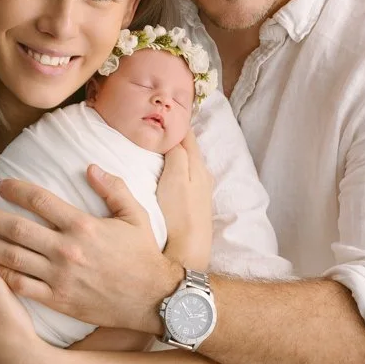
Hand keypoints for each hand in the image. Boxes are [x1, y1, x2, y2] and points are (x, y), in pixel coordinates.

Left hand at [0, 167, 180, 334]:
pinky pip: (21, 287)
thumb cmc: (143, 254)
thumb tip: (90, 167)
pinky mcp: (58, 299)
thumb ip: (113, 188)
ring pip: (12, 257)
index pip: (40, 200)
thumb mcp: (135, 215)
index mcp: (83, 225)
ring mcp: (59, 277)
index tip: (0, 185)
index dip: (16, 190)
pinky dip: (0, 276)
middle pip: (17, 229)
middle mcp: (66, 250)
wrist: (152, 298)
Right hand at [156, 130, 213, 269]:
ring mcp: (200, 192)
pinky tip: (169, 173)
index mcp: (199, 166)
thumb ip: (178, 154)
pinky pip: (186, 178)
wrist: (188, 251)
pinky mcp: (193, 206)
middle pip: (190, 149)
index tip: (166, 112)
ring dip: (178, 153)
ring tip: (162, 145)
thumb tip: (177, 135)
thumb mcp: (176, 177)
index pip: (188, 137)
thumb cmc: (179, 213)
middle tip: (161, 125)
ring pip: (188, 164)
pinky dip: (178, 169)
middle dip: (178, 136)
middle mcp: (203, 176)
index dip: (177, 123)